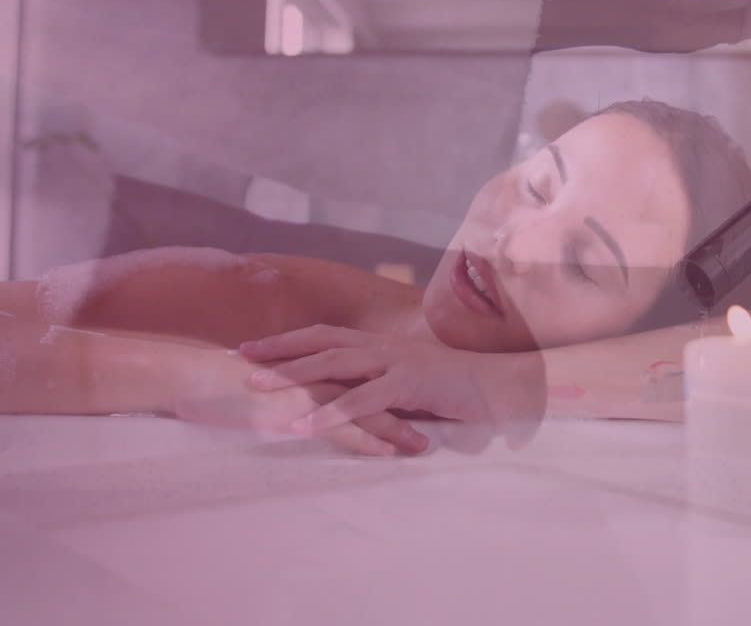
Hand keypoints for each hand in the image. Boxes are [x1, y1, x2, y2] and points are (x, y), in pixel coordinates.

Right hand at [173, 348, 428, 456]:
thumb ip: (289, 386)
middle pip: (375, 389)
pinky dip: (365, 440)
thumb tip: (302, 399)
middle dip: (408, 407)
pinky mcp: (295, 410)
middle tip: (438, 423)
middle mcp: (318, 372)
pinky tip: (386, 453)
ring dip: (396, 428)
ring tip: (423, 446)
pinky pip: (339, 427)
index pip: (363, 375)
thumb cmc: (218, 382)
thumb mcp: (264, 380)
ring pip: (365, 408)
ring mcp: (309, 390)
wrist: (187, 375)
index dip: (392, 389)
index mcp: (312, 363)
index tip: (421, 402)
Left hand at [239, 326, 546, 452]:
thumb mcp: (414, 378)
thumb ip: (384, 381)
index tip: (254, 347)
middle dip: (279, 349)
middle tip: (240, 358)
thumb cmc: (460, 385)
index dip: (290, 340)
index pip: (327, 335)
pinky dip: (331, 412)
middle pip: (321, 342)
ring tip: (257, 386)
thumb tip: (357, 393)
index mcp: (383, 344)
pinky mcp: (408, 385)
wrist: (500, 383)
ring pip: (334, 365)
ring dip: (292, 374)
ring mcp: (395, 363)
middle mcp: (383, 347)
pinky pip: (362, 400)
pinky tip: (305, 425)